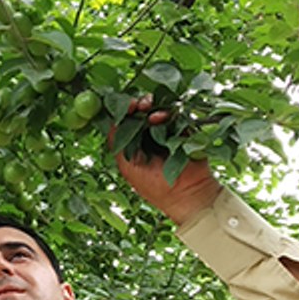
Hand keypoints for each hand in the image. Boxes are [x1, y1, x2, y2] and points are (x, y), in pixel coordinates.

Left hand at [109, 96, 220, 224]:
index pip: (126, 121)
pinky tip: (161, 117)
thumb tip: (111, 123)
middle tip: (137, 105)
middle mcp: (150, 136)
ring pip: (157, 110)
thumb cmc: (155, 187)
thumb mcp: (128, 167)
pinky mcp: (183, 130)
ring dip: (151, 106)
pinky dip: (167, 112)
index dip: (124, 111)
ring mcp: (167, 132)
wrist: (187, 194)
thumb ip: (117, 146)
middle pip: (141, 112)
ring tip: (149, 111)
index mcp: (135, 144)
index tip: (125, 107)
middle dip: (138, 105)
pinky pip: (175, 114)